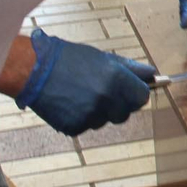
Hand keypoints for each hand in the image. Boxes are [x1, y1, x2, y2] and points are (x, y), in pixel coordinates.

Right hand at [14, 28, 154, 134]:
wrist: (33, 70)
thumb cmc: (69, 59)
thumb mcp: (103, 58)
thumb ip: (130, 68)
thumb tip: (152, 73)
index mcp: (116, 80)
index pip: (142, 97)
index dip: (136, 93)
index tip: (129, 90)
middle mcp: (106, 100)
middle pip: (125, 113)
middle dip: (118, 104)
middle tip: (101, 90)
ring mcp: (90, 116)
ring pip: (104, 120)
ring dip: (98, 111)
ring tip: (80, 93)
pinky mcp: (74, 127)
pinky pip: (86, 126)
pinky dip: (81, 118)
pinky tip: (70, 103)